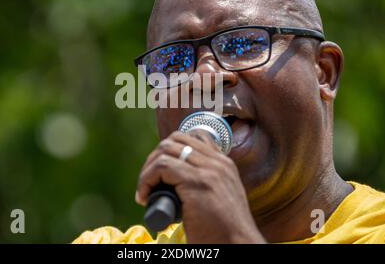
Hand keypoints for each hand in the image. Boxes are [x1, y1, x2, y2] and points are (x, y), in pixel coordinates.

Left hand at [135, 130, 265, 243]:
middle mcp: (218, 163)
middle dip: (155, 158)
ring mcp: (209, 171)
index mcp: (224, 164)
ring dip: (148, 170)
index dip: (169, 151)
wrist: (239, 246)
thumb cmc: (225, 230)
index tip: (159, 174)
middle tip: (148, 181)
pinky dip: (146, 180)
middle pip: (175, 140)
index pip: (191, 138)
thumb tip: (177, 183)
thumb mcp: (221, 198)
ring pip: (165, 150)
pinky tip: (145, 197)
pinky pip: (162, 167)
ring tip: (145, 191)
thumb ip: (207, 184)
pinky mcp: (197, 182)